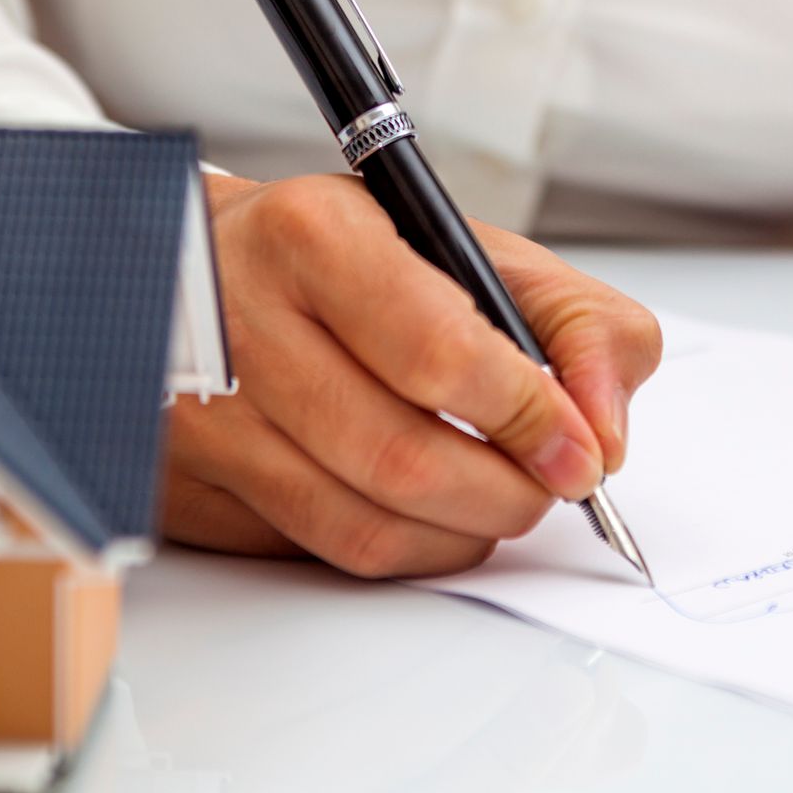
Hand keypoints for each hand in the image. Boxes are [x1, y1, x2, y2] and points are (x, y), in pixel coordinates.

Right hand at [162, 173, 663, 576]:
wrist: (197, 270)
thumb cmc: (341, 258)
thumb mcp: (464, 245)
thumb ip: (571, 320)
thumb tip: (604, 431)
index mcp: (313, 239)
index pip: (440, 355)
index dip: (528, 419)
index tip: (579, 450)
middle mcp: (242, 325)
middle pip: (403, 461)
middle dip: (508, 494)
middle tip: (546, 486)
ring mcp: (204, 418)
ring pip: (363, 528)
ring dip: (461, 535)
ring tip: (493, 499)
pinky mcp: (189, 489)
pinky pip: (321, 553)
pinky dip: (400, 549)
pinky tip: (421, 511)